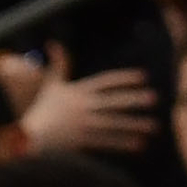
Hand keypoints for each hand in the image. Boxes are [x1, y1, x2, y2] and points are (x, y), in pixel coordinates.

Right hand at [16, 48, 156, 155]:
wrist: (31, 134)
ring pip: (115, 124)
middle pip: (114, 102)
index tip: (143, 76)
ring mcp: (84, 124)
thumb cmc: (42, 109)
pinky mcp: (83, 141)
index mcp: (79, 91)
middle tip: (155, 98)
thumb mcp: (51, 84)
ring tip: (155, 126)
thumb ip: (58, 65)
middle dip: (135, 100)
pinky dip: (124, 143)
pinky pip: (108, 142)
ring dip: (135, 125)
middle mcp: (84, 107)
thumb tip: (53, 43)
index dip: (125, 78)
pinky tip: (140, 144)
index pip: (106, 82)